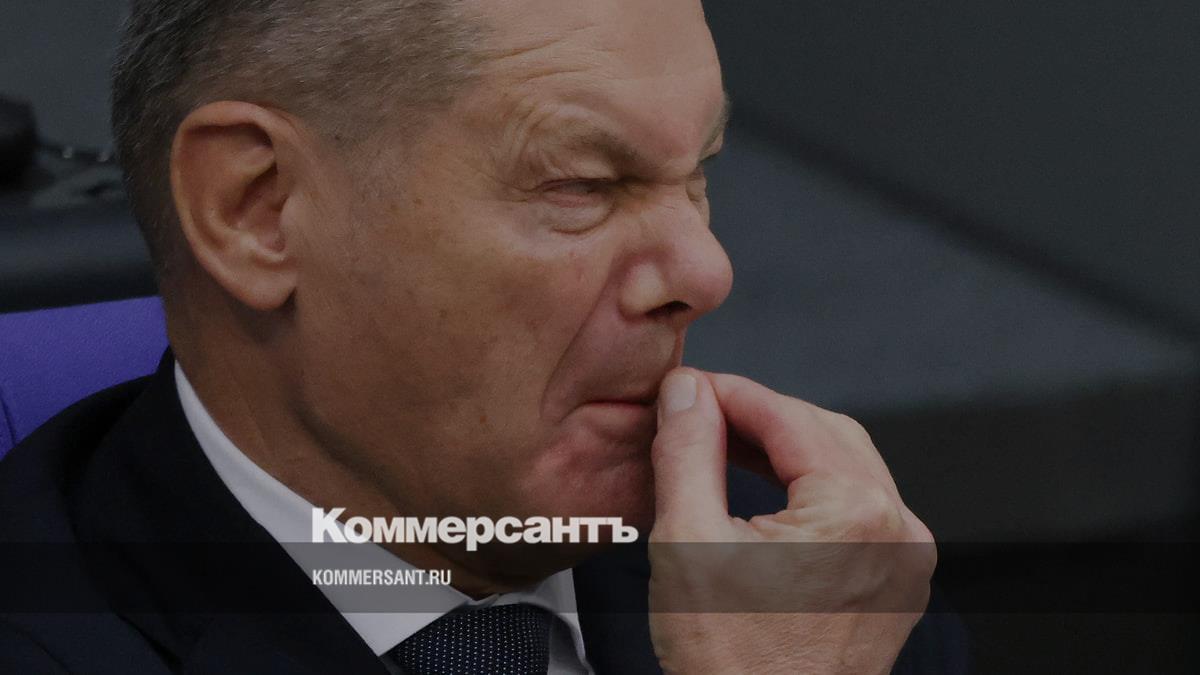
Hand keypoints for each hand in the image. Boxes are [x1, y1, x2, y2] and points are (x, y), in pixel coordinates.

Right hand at [647, 369, 935, 674]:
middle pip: (823, 433)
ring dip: (784, 449)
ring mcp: (902, 561)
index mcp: (856, 512)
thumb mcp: (688, 542)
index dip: (729, 392)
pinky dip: (808, 489)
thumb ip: (688, 451)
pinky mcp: (894, 584)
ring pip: (843, 467)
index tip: (687, 387)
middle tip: (699, 412)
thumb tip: (687, 393)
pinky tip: (765, 490)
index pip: (787, 415)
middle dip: (759, 415)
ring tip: (723, 445)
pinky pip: (855, 510)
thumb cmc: (730, 666)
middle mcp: (896, 530)